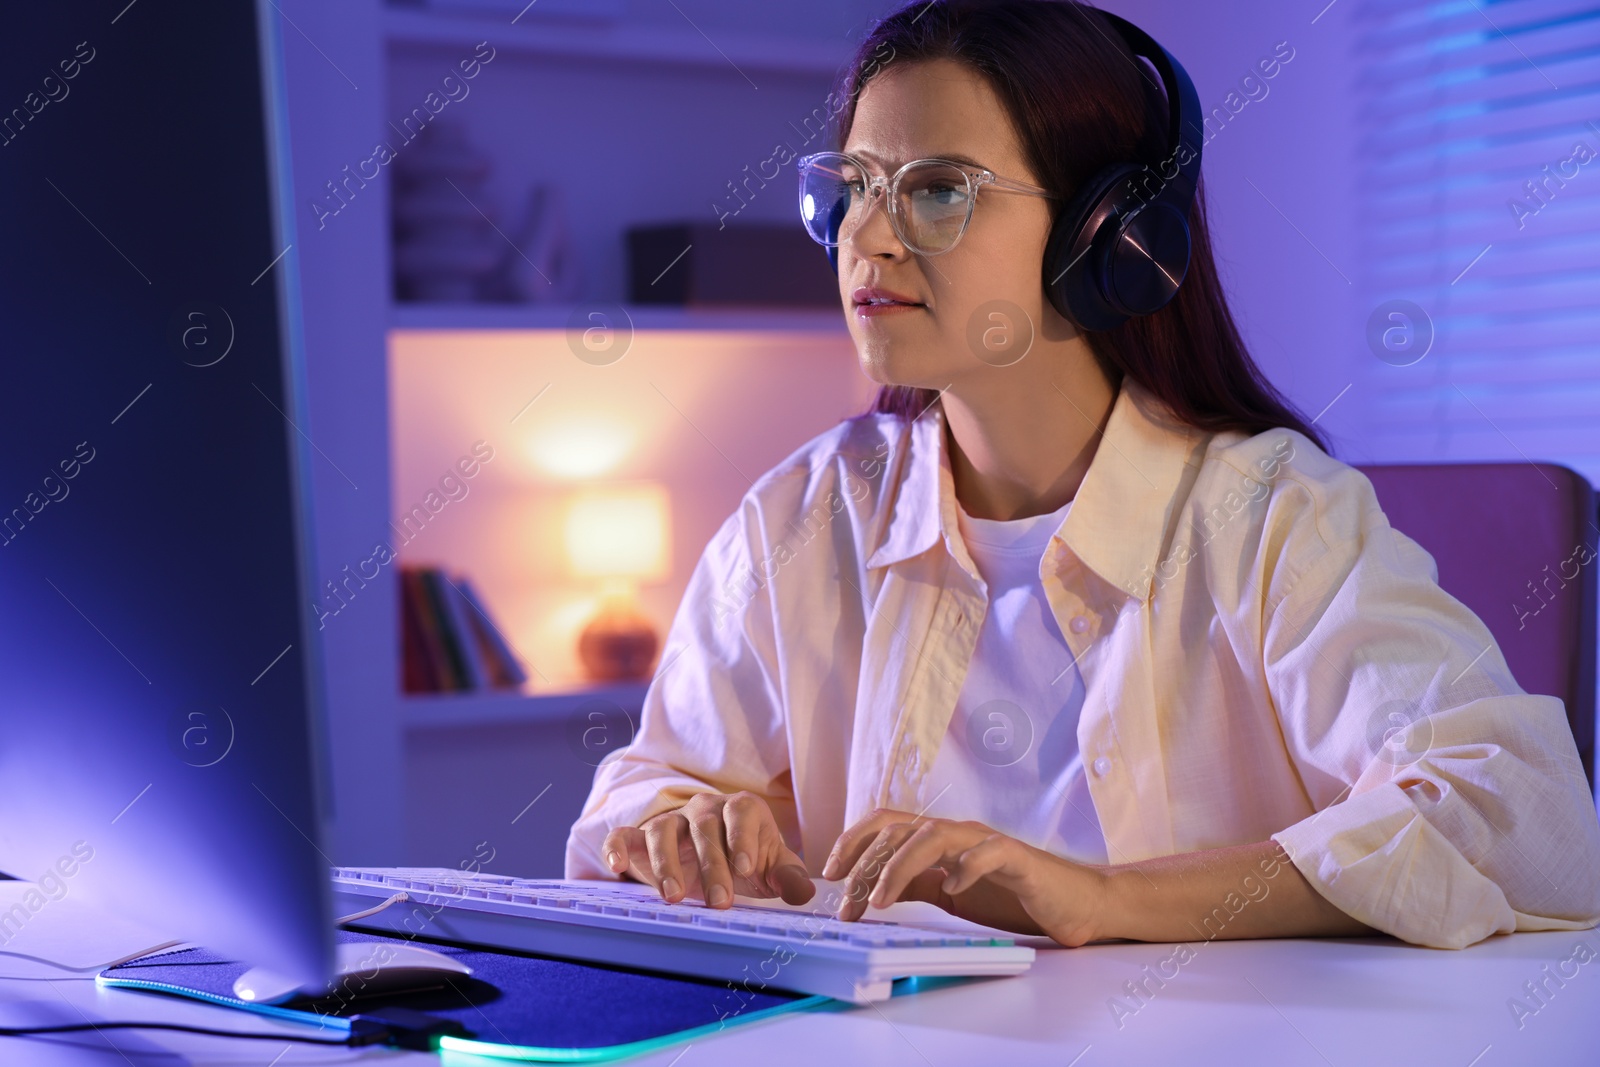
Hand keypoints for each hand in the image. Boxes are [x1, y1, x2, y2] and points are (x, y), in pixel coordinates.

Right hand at [601, 791, 815, 909]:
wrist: (712, 856)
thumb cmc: (746, 859)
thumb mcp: (771, 867)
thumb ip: (787, 877)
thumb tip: (805, 894)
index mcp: (740, 809)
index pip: (742, 814)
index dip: (743, 839)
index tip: (747, 869)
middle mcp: (703, 809)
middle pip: (703, 827)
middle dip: (711, 865)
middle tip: (720, 902)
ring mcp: (670, 821)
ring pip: (663, 830)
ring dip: (666, 863)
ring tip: (673, 897)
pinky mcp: (640, 837)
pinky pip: (624, 835)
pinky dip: (616, 847)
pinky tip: (616, 867)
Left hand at [821, 808, 1108, 946]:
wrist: (1075, 902)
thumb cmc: (1014, 895)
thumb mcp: (952, 893)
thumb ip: (918, 883)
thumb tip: (872, 887)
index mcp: (940, 840)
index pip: (887, 824)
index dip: (854, 841)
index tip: (830, 874)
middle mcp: (959, 833)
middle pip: (900, 828)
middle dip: (866, 863)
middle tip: (848, 902)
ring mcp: (987, 842)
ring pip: (933, 835)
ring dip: (900, 866)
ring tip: (881, 900)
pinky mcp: (1018, 859)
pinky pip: (987, 852)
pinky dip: (966, 867)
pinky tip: (952, 889)